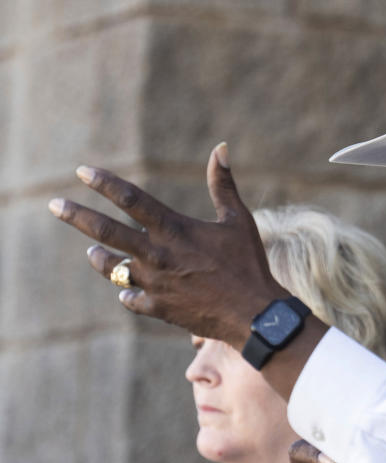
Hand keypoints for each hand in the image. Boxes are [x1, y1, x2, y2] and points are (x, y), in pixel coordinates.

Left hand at [47, 143, 287, 346]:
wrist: (253, 313)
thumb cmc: (249, 263)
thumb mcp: (239, 219)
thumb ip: (223, 184)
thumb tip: (220, 148)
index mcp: (174, 229)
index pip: (130, 199)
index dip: (104, 183)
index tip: (83, 172)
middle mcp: (157, 254)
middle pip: (106, 231)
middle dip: (76, 215)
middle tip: (54, 205)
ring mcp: (154, 283)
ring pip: (111, 267)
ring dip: (99, 257)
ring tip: (92, 251)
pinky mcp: (158, 307)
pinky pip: (130, 298)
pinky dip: (126, 292)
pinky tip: (124, 289)